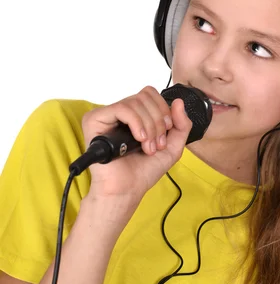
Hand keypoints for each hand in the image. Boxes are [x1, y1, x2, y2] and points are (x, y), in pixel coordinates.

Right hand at [81, 86, 191, 211]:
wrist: (127, 190)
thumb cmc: (143, 171)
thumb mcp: (172, 147)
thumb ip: (181, 125)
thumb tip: (178, 101)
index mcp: (135, 115)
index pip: (150, 94)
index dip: (163, 110)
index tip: (166, 132)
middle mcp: (120, 112)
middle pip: (144, 96)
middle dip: (158, 121)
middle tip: (156, 144)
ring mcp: (106, 115)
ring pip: (135, 102)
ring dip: (149, 126)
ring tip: (147, 147)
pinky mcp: (94, 120)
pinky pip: (120, 108)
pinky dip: (136, 123)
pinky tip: (139, 139)